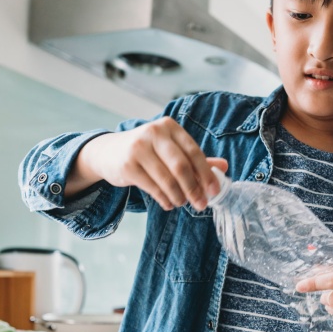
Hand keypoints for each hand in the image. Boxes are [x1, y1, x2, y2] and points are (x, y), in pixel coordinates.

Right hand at [70, 117, 227, 210]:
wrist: (108, 152)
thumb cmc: (147, 152)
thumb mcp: (171, 150)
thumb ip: (196, 159)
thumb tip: (224, 167)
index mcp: (170, 127)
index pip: (194, 152)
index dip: (207, 174)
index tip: (214, 191)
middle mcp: (154, 133)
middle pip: (181, 166)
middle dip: (194, 189)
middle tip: (201, 204)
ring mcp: (138, 148)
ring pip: (167, 179)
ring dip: (178, 197)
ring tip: (182, 203)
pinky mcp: (127, 165)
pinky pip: (153, 187)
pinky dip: (164, 199)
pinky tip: (169, 204)